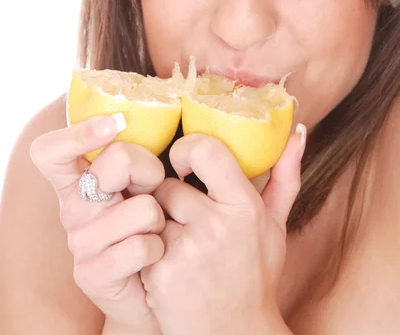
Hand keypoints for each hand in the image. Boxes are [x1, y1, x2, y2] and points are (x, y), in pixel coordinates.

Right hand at [30, 114, 165, 334]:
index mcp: (77, 180)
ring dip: (160, 218)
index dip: (79, 133)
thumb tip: (138, 122)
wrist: (149, 289)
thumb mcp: (139, 183)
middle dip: (150, 169)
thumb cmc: (147, 225)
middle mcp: (72, 208)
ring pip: (143, 207)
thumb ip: (134, 156)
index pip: (50, 150)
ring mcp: (79, 242)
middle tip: (152, 190)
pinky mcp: (92, 274)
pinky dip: (158, 249)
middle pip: (117, 160)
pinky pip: (143, 246)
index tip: (115, 123)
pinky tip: (152, 257)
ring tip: (153, 230)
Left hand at [140, 126, 305, 334]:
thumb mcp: (275, 225)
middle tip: (184, 216)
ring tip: (177, 241)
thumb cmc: (254, 273)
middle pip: (167, 184)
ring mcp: (186, 252)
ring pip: (150, 211)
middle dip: (170, 197)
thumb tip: (297, 131)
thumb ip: (285, 176)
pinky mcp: (161, 274)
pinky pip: (140, 239)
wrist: (234, 334)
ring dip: (157, 221)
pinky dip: (147, 247)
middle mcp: (216, 227)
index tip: (184, 162)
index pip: (204, 150)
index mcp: (245, 207)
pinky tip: (166, 263)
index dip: (186, 148)